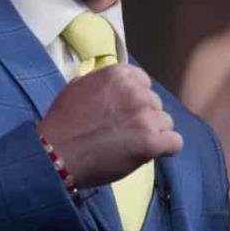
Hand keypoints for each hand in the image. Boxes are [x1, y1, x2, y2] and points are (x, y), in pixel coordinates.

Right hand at [37, 64, 182, 188]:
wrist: (54, 155)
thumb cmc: (62, 123)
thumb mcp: (80, 87)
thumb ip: (106, 83)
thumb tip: (122, 86)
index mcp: (120, 75)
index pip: (144, 83)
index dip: (136, 99)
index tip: (123, 112)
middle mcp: (136, 92)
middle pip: (155, 104)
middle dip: (143, 117)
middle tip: (122, 133)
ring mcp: (146, 116)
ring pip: (166, 123)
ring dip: (153, 133)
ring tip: (130, 145)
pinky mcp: (152, 142)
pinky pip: (175, 142)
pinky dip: (165, 149)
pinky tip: (150, 153)